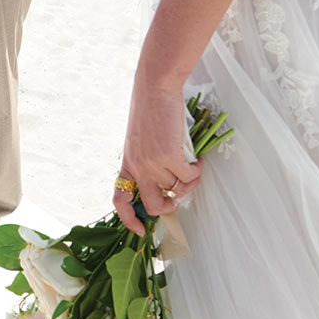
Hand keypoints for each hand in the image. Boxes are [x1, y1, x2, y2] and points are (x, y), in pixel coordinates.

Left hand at [113, 81, 202, 235]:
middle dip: (170, 206)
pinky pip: (189, 177)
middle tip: (180, 196)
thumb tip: (169, 182)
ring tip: (193, 165)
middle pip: (153, 205)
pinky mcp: (169, 156)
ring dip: (189, 181)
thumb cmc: (150, 108)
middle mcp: (138, 167)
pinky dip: (197, 170)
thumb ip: (148, 159)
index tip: (141, 230)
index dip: (129, 220)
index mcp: (128, 162)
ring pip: (176, 188)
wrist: (155, 87)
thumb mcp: (140, 139)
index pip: (120, 200)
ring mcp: (152, 163)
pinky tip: (198, 159)